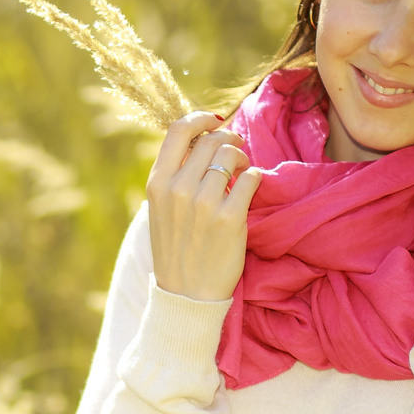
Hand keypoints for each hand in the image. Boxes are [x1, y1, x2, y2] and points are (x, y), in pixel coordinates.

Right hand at [145, 109, 260, 301]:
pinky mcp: (230, 218)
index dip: (201, 118)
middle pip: (210, 139)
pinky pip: (252, 177)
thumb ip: (174, 175)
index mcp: (157, 183)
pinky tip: (250, 190)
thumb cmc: (177, 249)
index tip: (215, 122)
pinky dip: (255, 178)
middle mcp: (178, 189)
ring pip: (232, 154)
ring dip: (242, 159)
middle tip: (236, 153)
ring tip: (241, 174)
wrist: (187, 294)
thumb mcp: (161, 209)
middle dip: (228, 139)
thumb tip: (202, 139)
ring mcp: (204, 203)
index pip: (178, 130)